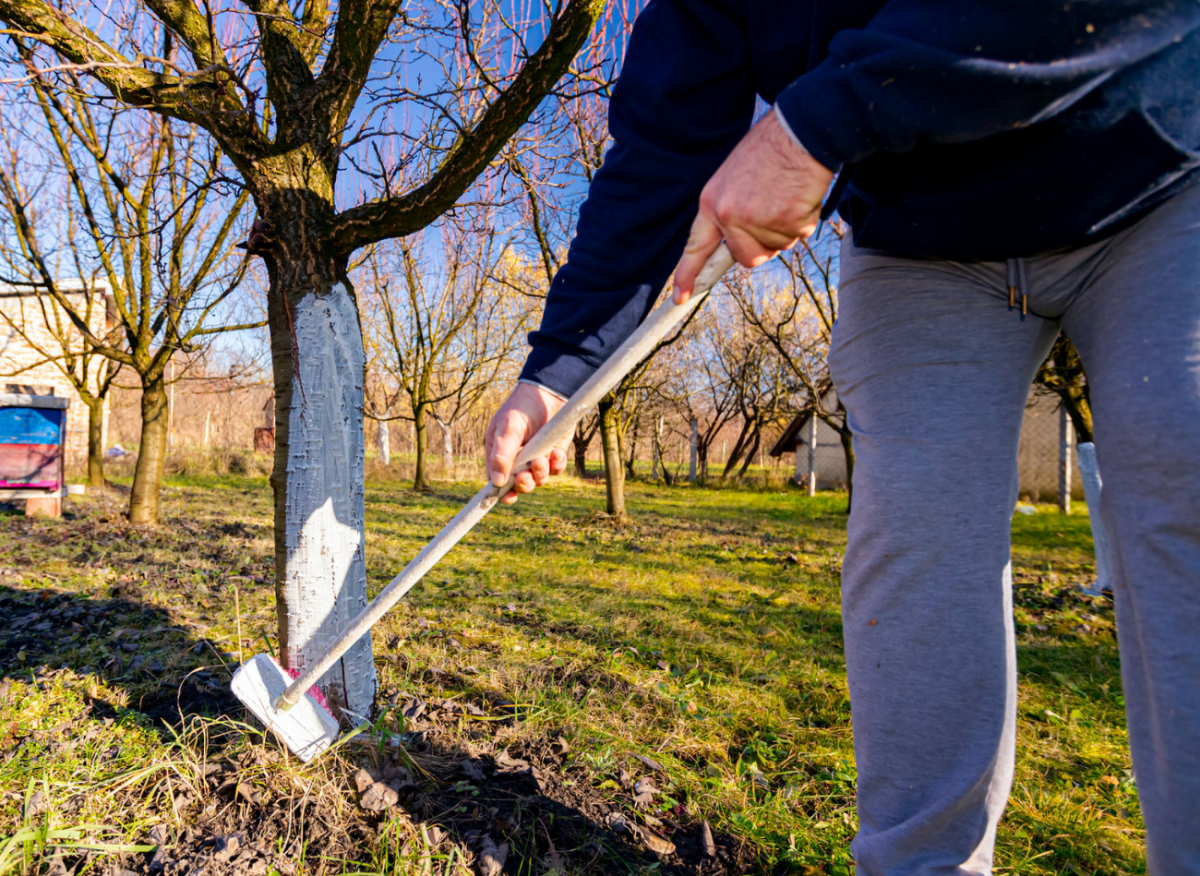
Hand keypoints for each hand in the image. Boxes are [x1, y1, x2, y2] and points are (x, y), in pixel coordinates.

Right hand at [485, 382, 568, 504]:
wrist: (549, 392)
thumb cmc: (522, 407)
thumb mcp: (507, 429)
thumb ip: (502, 455)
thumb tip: (496, 482)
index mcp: (499, 453)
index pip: (497, 479)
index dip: (501, 492)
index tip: (508, 498)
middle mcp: (517, 459)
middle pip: (519, 485)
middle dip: (524, 484)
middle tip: (526, 476)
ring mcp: (536, 457)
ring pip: (539, 479)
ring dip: (540, 473)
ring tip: (542, 459)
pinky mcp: (553, 454)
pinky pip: (556, 469)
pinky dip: (557, 465)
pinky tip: (557, 453)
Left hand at [673, 110, 833, 302]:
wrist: (798, 132)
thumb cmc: (769, 151)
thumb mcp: (734, 179)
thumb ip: (731, 212)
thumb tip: (738, 243)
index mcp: (712, 203)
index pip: (695, 246)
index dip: (687, 274)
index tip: (680, 297)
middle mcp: (729, 215)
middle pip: (747, 257)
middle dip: (763, 243)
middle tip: (774, 212)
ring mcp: (756, 220)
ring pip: (775, 248)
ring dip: (787, 228)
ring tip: (786, 194)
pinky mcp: (784, 222)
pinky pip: (798, 236)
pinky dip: (804, 219)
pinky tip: (799, 194)